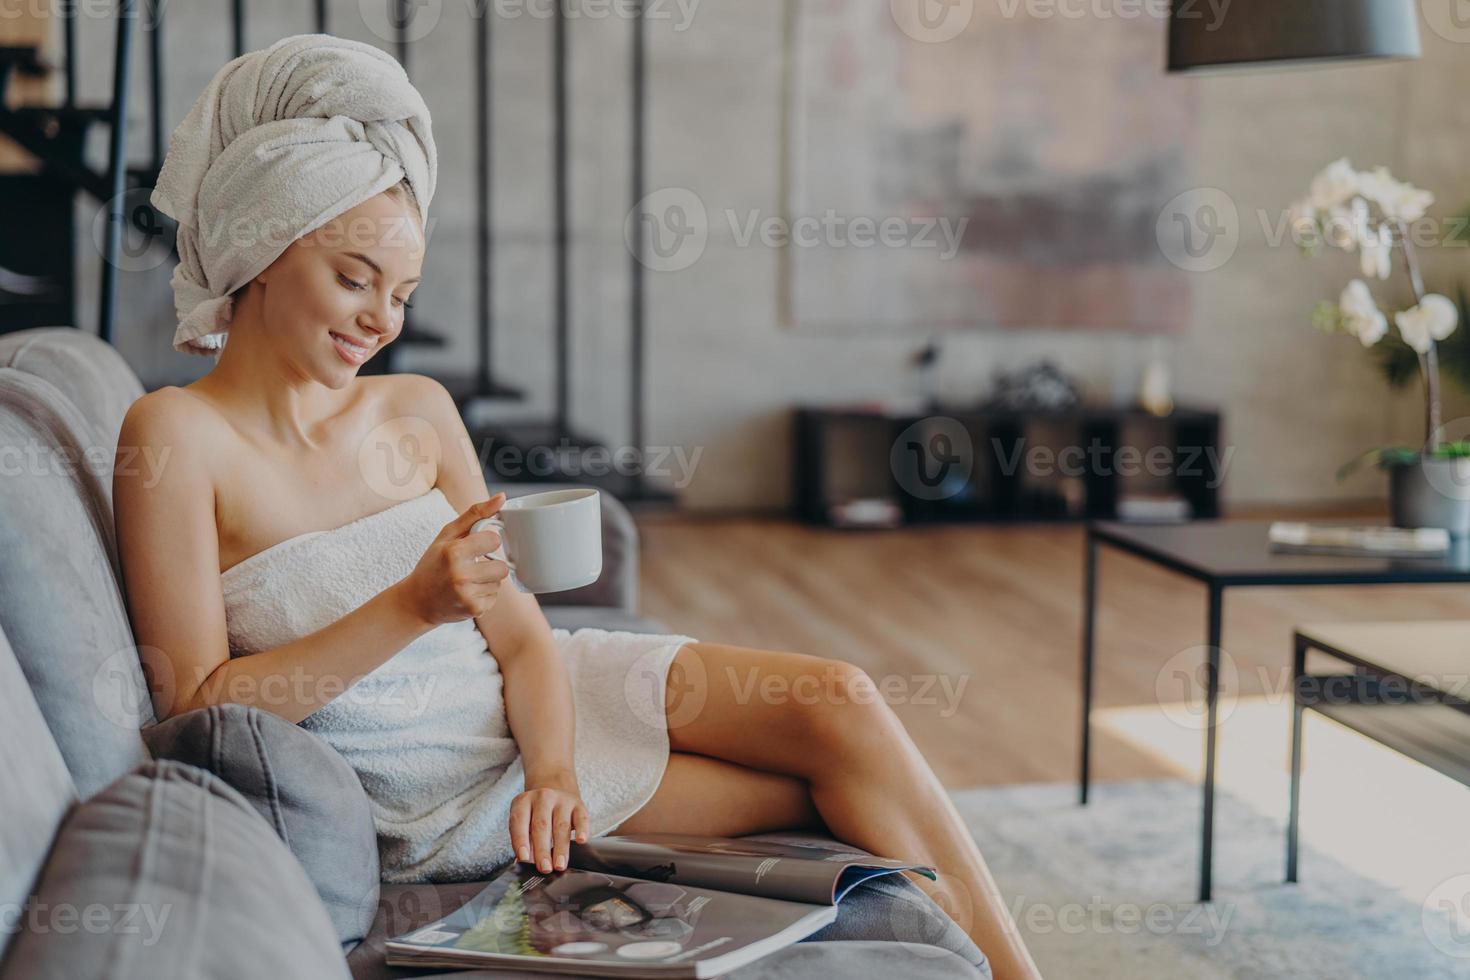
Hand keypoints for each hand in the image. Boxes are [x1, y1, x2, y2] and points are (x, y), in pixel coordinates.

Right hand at [396, 492, 511, 626]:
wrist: (417, 602)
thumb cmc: (433, 564)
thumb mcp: (447, 535)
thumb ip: (475, 514)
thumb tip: (502, 497)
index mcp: (454, 552)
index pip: (494, 540)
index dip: (486, 542)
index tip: (475, 546)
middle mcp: (461, 575)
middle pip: (502, 566)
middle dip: (490, 564)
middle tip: (472, 566)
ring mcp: (468, 595)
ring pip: (499, 581)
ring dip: (488, 580)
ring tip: (467, 580)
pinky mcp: (475, 610)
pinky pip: (495, 596)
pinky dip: (485, 594)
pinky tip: (467, 592)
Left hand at [509, 773, 589, 873]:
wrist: (554, 791)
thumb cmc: (535, 814)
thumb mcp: (524, 823)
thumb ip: (524, 842)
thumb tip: (523, 864)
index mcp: (523, 802)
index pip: (519, 822)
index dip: (520, 841)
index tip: (524, 858)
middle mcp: (542, 797)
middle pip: (541, 825)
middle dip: (542, 849)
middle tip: (544, 868)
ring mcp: (561, 800)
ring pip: (561, 825)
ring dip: (561, 847)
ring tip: (559, 865)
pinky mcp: (578, 805)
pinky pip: (581, 818)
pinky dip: (582, 830)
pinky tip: (581, 840)